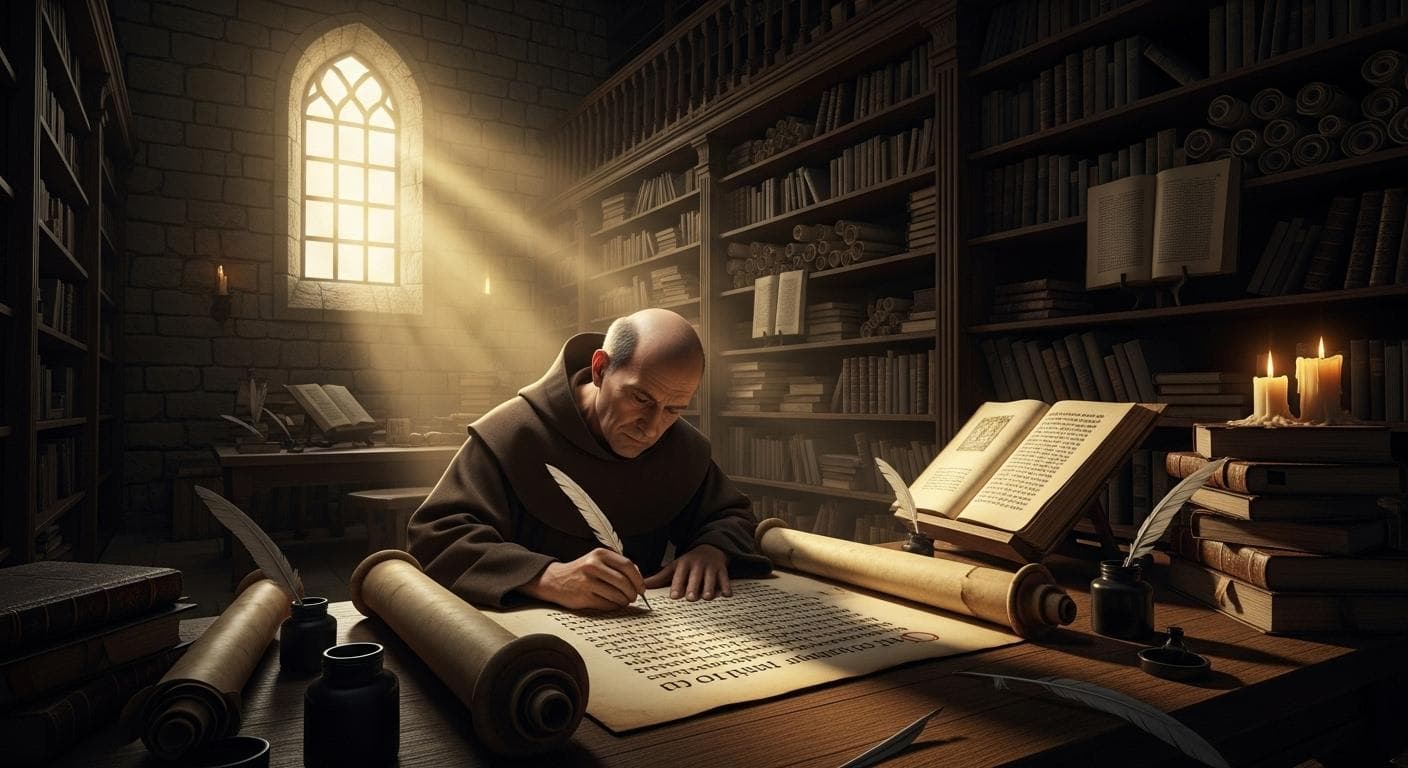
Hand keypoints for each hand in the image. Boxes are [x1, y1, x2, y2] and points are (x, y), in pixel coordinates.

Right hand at [519, 548, 646, 610]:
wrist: (555, 580)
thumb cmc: (582, 572)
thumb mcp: (598, 561)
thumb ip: (618, 566)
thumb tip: (639, 577)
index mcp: (600, 554)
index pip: (627, 565)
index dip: (638, 579)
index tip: (642, 588)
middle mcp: (593, 565)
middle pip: (624, 581)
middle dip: (633, 592)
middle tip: (634, 597)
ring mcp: (587, 581)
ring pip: (617, 594)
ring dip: (624, 601)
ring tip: (624, 601)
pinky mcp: (583, 596)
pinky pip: (607, 604)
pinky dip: (614, 606)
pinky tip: (612, 604)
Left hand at [644, 544, 730, 600]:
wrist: (710, 547)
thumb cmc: (689, 563)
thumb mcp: (674, 567)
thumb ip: (659, 578)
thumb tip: (643, 585)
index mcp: (683, 565)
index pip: (679, 575)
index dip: (677, 585)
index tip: (674, 596)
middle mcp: (697, 565)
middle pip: (695, 578)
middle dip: (693, 587)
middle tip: (691, 598)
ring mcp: (710, 567)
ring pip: (710, 578)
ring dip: (709, 588)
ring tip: (707, 597)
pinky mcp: (722, 569)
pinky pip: (725, 578)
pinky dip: (726, 586)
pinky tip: (727, 594)